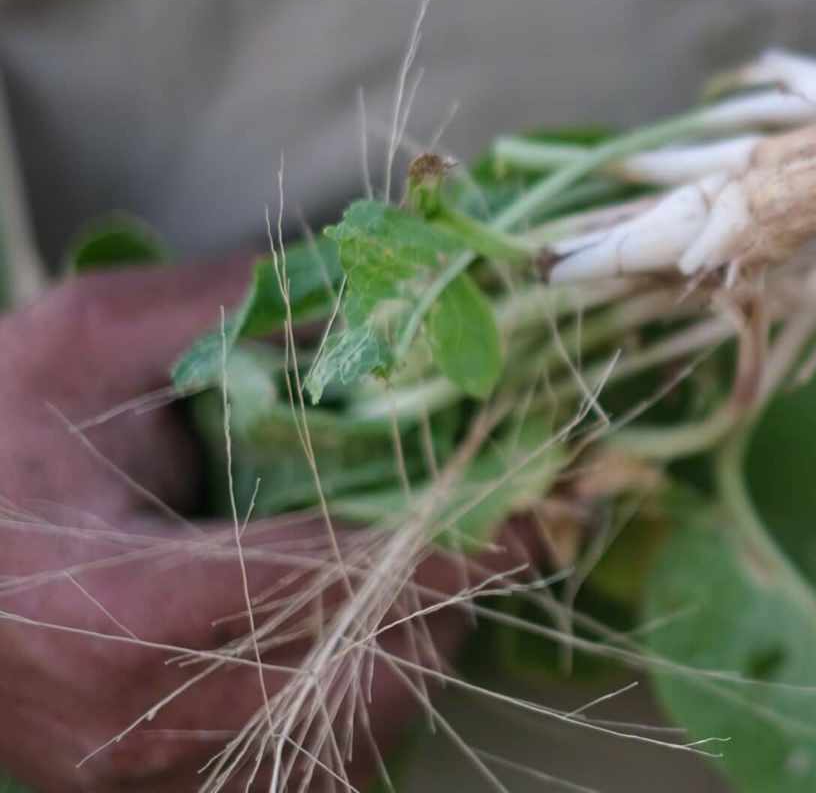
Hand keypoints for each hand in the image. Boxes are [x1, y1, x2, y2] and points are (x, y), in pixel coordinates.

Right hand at [0, 262, 509, 790]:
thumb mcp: (85, 343)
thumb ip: (230, 305)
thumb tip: (378, 275)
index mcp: (126, 610)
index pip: (332, 584)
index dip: (446, 546)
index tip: (529, 508)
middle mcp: (140, 721)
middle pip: (361, 678)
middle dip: (446, 600)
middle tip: (497, 528)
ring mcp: (143, 776)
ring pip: (345, 735)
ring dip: (414, 652)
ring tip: (437, 569)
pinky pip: (299, 768)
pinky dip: (357, 702)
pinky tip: (366, 630)